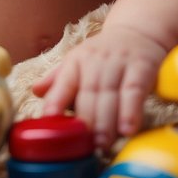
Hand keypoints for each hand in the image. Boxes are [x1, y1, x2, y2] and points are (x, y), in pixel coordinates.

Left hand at [31, 25, 165, 149]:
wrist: (138, 31)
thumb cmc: (103, 54)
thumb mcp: (78, 62)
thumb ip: (59, 80)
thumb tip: (36, 92)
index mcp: (76, 61)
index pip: (64, 81)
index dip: (57, 100)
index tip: (51, 118)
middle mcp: (95, 61)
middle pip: (89, 93)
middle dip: (87, 121)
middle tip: (85, 145)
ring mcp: (119, 63)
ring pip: (110, 94)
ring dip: (107, 122)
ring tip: (103, 143)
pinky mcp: (142, 67)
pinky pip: (134, 91)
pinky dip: (131, 111)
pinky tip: (128, 129)